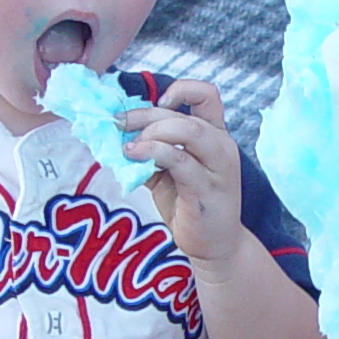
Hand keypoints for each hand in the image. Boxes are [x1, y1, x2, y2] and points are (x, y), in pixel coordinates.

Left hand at [118, 80, 241, 261]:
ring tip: (129, 145)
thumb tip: (117, 135)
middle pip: (183, 114)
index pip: (207, 94)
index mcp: (215, 136)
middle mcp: (222, 146)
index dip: (180, 90)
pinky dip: (151, 152)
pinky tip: (133, 156)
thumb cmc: (192, 207)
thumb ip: (152, 152)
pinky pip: (178, 160)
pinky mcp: (206, 189)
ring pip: (187, 130)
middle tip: (117, 124)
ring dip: (151, 131)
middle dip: (143, 115)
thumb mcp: (169, 174)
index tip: (156, 105)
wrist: (217, 247)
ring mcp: (218, 167)